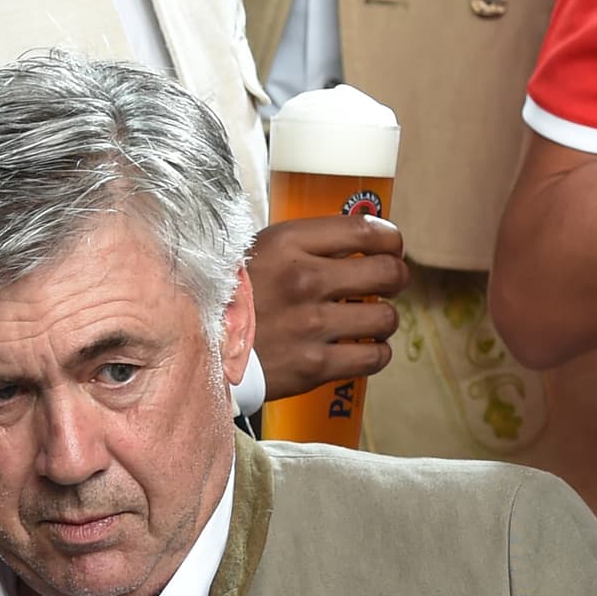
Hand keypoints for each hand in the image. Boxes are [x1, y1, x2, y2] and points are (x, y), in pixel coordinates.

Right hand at [245, 215, 408, 399]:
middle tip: (389, 284)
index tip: (392, 247)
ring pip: (385, 318)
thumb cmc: (231, 300)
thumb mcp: (260, 253)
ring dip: (385, 320)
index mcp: (289, 244)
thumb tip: (351, 239)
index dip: (391, 239)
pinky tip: (365, 350)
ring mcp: (311, 326)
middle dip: (396, 277)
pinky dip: (377, 354)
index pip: (365, 229)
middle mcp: (305, 281)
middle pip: (385, 272)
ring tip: (373, 322)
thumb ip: (303, 244)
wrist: (200, 350)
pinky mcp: (314, 366)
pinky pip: (373, 358)